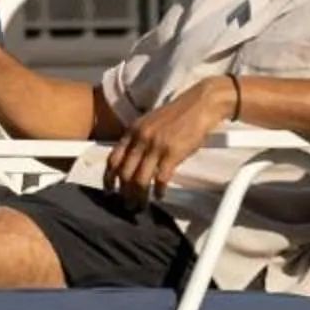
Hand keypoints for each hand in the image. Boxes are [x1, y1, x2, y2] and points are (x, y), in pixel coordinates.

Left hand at [103, 75, 236, 201]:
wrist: (200, 104)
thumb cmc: (178, 115)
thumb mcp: (149, 122)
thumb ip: (137, 139)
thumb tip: (130, 161)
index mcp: (132, 131)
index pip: (113, 159)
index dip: (109, 177)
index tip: (109, 189)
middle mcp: (141, 139)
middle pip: (125, 173)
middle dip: (124, 192)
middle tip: (127, 203)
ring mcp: (156, 146)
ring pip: (140, 180)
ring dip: (139, 196)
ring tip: (141, 205)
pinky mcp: (172, 153)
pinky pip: (160, 179)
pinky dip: (158, 191)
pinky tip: (159, 195)